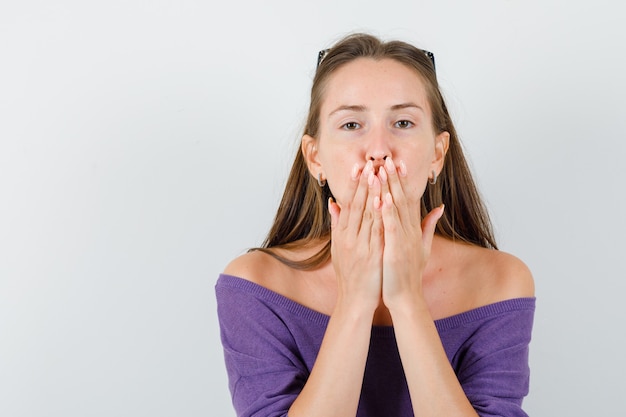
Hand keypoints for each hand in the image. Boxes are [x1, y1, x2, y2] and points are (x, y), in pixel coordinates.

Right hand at [328, 160, 383, 312]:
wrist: (354, 300)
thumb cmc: (349, 274)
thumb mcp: (338, 248)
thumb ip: (336, 224)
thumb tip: (332, 202)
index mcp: (342, 235)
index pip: (348, 204)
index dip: (354, 185)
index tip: (359, 167)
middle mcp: (349, 238)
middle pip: (357, 206)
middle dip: (364, 184)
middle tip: (370, 163)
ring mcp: (360, 246)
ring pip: (367, 216)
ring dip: (373, 194)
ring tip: (378, 175)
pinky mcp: (372, 256)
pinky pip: (377, 232)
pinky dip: (380, 217)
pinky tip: (385, 203)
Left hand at [377, 158, 443, 308]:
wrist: (406, 297)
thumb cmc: (409, 274)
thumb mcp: (422, 247)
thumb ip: (429, 226)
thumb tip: (440, 207)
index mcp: (413, 230)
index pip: (409, 200)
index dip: (403, 181)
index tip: (398, 163)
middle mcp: (410, 231)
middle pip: (403, 199)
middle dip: (395, 178)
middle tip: (388, 158)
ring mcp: (404, 240)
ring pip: (396, 209)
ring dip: (390, 188)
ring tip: (382, 170)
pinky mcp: (395, 249)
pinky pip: (391, 227)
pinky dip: (387, 212)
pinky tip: (382, 197)